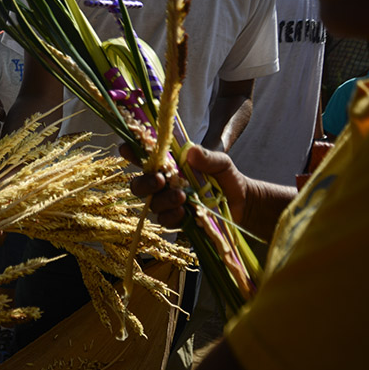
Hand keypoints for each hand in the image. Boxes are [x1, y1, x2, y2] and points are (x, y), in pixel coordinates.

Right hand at [120, 143, 248, 227]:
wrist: (242, 202)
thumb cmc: (226, 178)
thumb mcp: (221, 163)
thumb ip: (208, 157)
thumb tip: (191, 151)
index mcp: (170, 165)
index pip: (145, 159)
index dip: (132, 153)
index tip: (126, 149)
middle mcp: (164, 184)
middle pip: (139, 185)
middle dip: (145, 183)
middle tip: (160, 180)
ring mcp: (168, 202)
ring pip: (152, 203)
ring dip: (163, 200)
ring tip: (181, 197)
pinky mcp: (177, 219)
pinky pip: (165, 219)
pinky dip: (171, 215)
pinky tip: (182, 212)